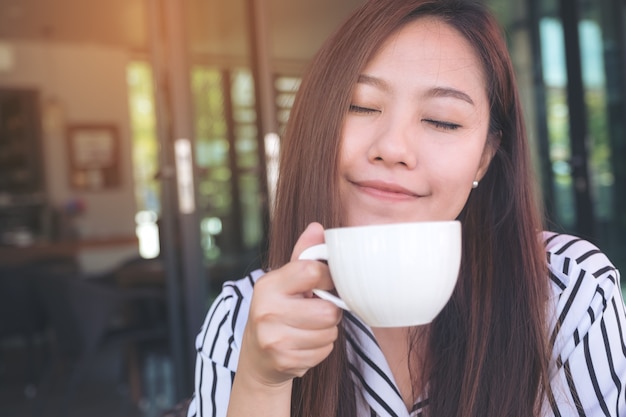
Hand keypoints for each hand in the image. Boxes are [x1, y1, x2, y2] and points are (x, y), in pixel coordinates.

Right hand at [237, 222, 341, 388]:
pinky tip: (305, 343)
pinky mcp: (284, 360)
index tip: (325, 284)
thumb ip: (302, 255)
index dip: (328, 278)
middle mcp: (267, 311)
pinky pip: (324, 351)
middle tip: (317, 310)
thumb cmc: (276, 311)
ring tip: (310, 327)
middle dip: (330, 312)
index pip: (312, 272)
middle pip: (328, 310)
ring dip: (327, 331)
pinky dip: (321, 348)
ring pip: (329, 332)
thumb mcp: (284, 281)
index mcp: (268, 285)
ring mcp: (274, 338)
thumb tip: (317, 227)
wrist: (257, 356)